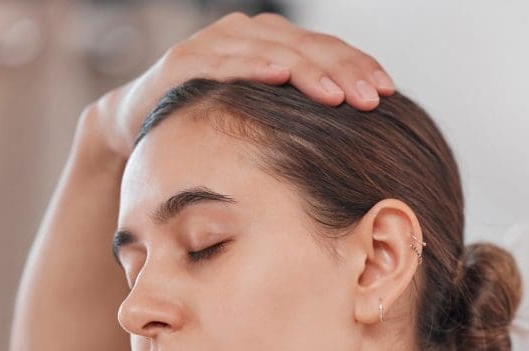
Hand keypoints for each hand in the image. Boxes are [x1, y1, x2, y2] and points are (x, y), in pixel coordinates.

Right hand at [91, 12, 394, 157]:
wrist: (139, 123)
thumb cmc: (214, 122)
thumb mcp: (265, 116)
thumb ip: (302, 115)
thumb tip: (362, 139)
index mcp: (275, 42)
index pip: (327, 49)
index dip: (359, 66)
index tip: (389, 93)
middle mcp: (249, 33)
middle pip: (307, 47)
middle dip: (343, 73)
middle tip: (371, 99)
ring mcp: (216, 43)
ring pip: (272, 51)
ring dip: (307, 72)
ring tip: (335, 96)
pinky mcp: (184, 60)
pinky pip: (223, 61)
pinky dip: (252, 65)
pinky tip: (277, 74)